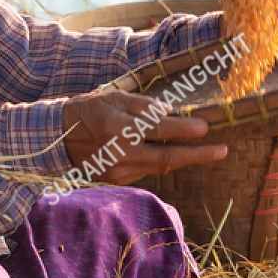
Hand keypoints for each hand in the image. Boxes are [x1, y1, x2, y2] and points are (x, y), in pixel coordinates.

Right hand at [59, 86, 227, 185]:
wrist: (56, 139)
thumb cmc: (86, 111)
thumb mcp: (112, 97)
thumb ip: (142, 106)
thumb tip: (169, 113)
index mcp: (117, 127)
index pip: (158, 130)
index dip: (184, 129)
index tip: (205, 128)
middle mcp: (119, 152)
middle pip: (166, 157)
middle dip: (197, 155)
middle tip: (222, 150)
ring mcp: (118, 170)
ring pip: (159, 166)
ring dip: (182, 158)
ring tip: (205, 151)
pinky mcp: (117, 180)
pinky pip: (146, 170)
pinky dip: (160, 161)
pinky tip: (167, 152)